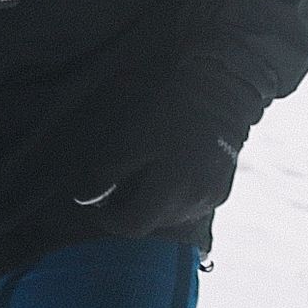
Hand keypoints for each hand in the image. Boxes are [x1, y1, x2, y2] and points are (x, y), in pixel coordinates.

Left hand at [66, 97, 239, 227]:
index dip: (107, 218)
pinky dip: (174, 198)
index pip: (131, 225)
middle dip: (130, 210)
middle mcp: (195, 199)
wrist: (219, 82)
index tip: (96, 203)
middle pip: (151, 224)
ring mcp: (211, 197)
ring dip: (153, 205)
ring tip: (144, 176)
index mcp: (172, 186)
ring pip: (170, 217)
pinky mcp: (221, 191)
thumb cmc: (168, 103)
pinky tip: (170, 172)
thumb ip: (106, 172)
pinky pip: (190, 206)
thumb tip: (86, 198)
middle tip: (116, 187)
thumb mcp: (128, 135)